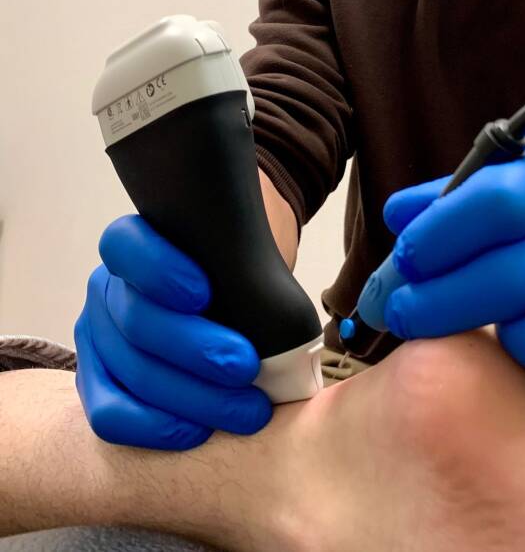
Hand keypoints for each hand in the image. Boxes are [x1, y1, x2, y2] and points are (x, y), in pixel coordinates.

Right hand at [74, 215, 272, 449]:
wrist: (228, 300)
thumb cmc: (237, 270)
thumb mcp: (240, 252)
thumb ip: (243, 263)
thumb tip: (277, 308)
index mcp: (134, 243)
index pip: (126, 246)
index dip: (158, 271)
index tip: (205, 293)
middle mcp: (107, 287)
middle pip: (137, 320)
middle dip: (195, 350)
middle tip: (247, 367)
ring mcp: (97, 336)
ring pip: (130, 372)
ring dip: (192, 398)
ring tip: (247, 410)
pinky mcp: (98, 383)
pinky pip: (110, 414)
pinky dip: (155, 427)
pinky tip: (199, 431)